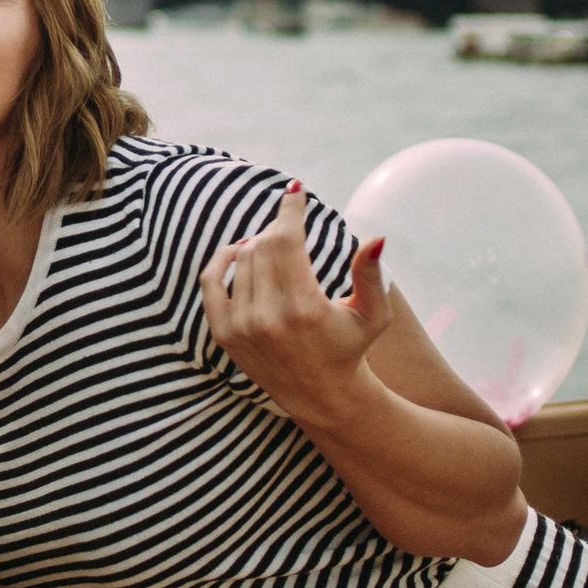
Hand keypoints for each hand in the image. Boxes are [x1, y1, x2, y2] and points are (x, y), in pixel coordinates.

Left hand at [200, 181, 391, 424]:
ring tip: (276, 246)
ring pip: (242, 259)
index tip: (294, 190)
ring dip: (258, 244)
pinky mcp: (225, 334)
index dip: (290, 209)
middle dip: (279, 230)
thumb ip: (370, 275)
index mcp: (304, 308)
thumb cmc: (351, 349)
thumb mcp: (372, 315)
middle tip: (293, 231)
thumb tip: (375, 237)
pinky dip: (222, 260)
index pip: (286, 239)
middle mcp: (268, 317)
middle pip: (263, 245)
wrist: (321, 397)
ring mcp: (242, 326)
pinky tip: (238, 251)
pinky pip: (212, 281)